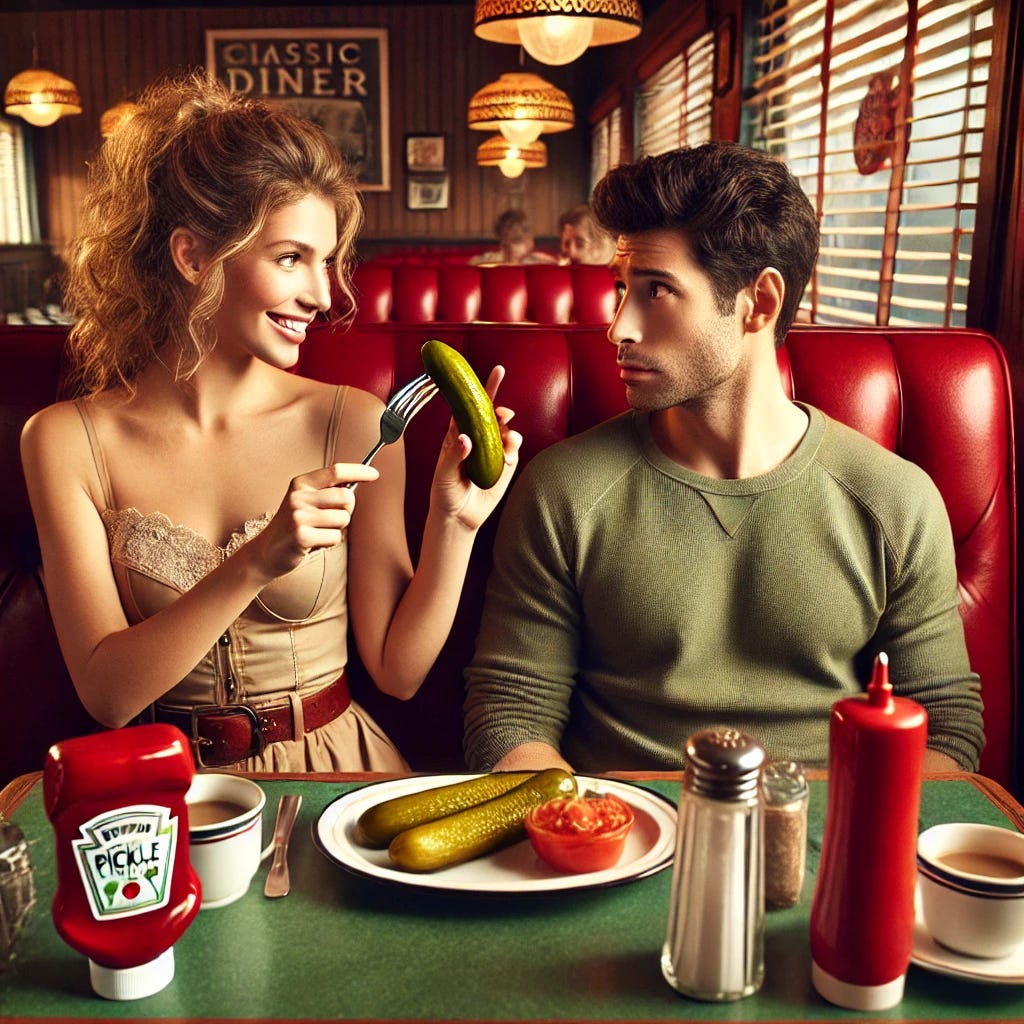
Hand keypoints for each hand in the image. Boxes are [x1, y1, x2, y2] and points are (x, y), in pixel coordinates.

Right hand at [248, 461, 378, 578]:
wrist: (267, 551)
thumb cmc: (295, 525)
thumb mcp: (306, 501)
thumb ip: (327, 492)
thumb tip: (357, 485)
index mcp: (301, 483)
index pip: (336, 471)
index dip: (359, 471)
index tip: (374, 474)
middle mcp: (299, 496)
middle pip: (346, 497)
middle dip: (348, 510)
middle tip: (332, 520)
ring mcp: (299, 516)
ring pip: (343, 519)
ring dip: (337, 529)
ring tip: (318, 532)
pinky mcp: (301, 536)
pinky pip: (336, 537)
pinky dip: (330, 543)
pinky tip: (314, 543)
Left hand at [429, 365, 521, 529]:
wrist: (458, 517)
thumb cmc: (445, 493)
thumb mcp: (443, 475)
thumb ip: (454, 456)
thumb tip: (466, 439)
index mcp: (457, 434)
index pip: (469, 405)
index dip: (481, 388)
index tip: (496, 372)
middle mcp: (477, 438)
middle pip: (492, 414)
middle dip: (500, 409)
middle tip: (502, 414)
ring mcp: (493, 450)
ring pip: (506, 429)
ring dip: (508, 429)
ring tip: (506, 438)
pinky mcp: (505, 464)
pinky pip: (514, 448)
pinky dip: (514, 447)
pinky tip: (508, 455)